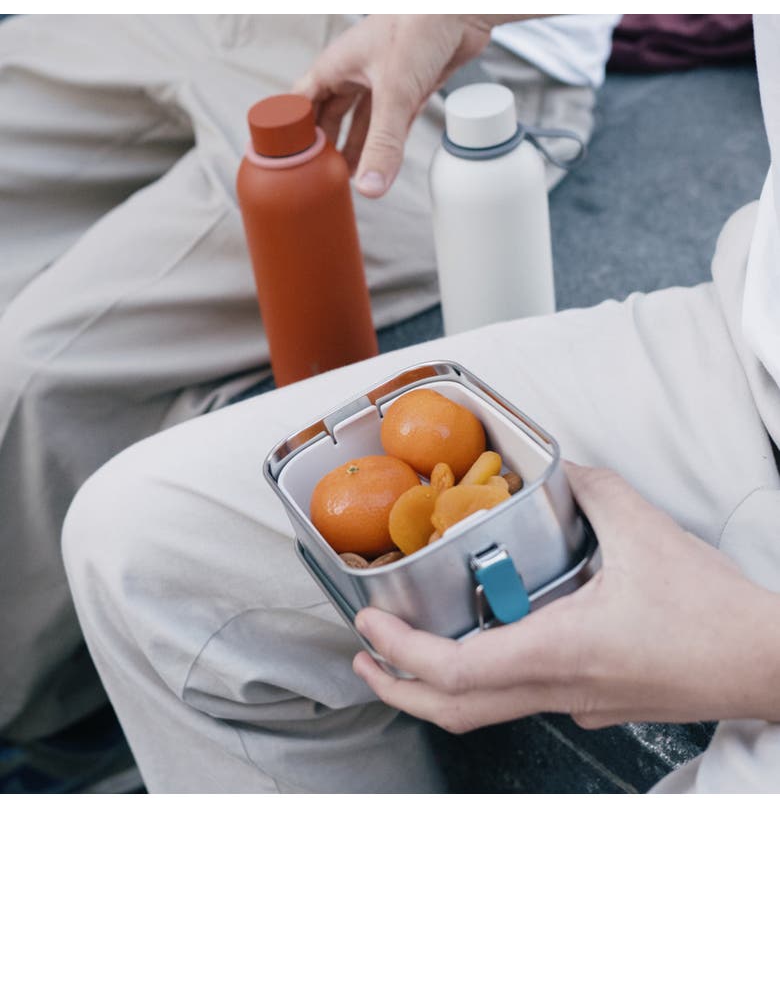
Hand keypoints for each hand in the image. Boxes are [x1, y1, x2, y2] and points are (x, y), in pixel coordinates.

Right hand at [294, 15, 502, 196]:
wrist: (462, 5)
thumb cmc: (419, 27)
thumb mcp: (395, 93)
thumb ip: (383, 143)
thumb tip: (370, 186)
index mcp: (336, 65)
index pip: (299, 104)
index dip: (291, 132)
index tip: (288, 163)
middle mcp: (354, 72)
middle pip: (329, 116)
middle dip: (325, 146)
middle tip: (319, 177)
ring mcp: (382, 79)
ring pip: (360, 121)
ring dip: (354, 148)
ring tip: (346, 178)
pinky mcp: (409, 88)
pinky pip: (389, 122)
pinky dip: (383, 143)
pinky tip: (379, 164)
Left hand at [353, 463, 779, 732]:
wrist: (764, 664)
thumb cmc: (712, 615)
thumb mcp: (646, 531)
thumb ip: (593, 490)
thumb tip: (560, 467)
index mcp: (559, 651)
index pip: (455, 672)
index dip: (400, 654)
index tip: (368, 630)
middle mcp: (559, 688)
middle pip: (455, 712)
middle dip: (398, 687)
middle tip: (366, 657)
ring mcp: (576, 703)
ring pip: (488, 710)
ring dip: (438, 685)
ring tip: (409, 653)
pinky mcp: (594, 703)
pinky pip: (524, 697)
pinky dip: (487, 677)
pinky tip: (491, 639)